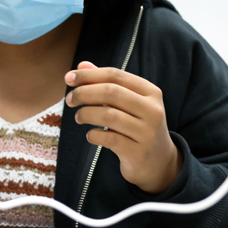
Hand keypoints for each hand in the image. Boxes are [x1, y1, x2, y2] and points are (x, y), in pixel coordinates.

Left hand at [65, 61, 181, 193]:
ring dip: (86, 114)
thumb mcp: (128, 103)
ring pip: (108, 115)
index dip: (89, 75)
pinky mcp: (137, 152)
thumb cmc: (137, 126)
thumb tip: (82, 65)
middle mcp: (152, 110)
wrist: (159, 162)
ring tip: (78, 117)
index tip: (68, 78)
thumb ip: (106, 83)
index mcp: (151, 92)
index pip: (115, 75)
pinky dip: (93, 135)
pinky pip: (108, 139)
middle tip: (70, 100)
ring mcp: (147, 132)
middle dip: (84, 93)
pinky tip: (90, 135)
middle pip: (111, 92)